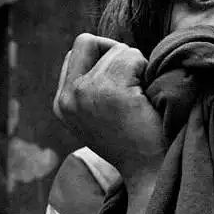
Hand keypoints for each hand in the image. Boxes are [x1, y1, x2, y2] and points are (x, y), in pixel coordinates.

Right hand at [53, 34, 166, 189]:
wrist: (152, 172)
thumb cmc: (136, 142)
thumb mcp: (100, 113)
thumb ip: (92, 85)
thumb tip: (109, 48)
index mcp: (62, 103)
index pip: (76, 51)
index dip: (104, 56)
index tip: (122, 81)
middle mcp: (67, 97)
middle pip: (87, 41)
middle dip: (116, 54)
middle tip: (134, 83)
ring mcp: (85, 93)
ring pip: (117, 49)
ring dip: (137, 67)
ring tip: (142, 99)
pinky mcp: (109, 92)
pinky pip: (132, 57)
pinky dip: (146, 71)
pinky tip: (148, 99)